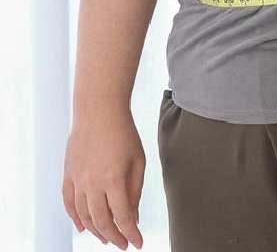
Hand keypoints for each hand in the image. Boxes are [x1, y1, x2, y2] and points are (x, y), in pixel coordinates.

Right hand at [62, 106, 144, 247]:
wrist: (98, 109)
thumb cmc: (123, 132)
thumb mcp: (138, 160)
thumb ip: (135, 191)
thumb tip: (132, 217)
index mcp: (114, 180)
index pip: (123, 217)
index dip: (131, 234)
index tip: (138, 243)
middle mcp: (93, 184)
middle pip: (102, 221)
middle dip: (114, 237)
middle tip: (123, 244)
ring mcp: (78, 180)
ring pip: (84, 216)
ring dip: (96, 230)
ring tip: (107, 237)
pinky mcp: (68, 174)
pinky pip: (69, 203)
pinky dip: (75, 218)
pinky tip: (83, 227)